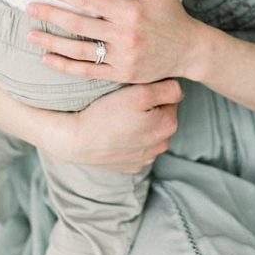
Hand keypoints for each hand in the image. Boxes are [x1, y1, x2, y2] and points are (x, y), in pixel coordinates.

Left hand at [25, 0, 202, 84]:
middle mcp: (124, 36)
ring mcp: (122, 58)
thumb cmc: (171, 14)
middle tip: (29, 8)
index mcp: (130, 11)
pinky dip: (65, 66)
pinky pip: (88, 71)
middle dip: (50, 15)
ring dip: (51, 42)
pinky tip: (48, 58)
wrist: (188, 50)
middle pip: (78, 25)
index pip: (89, 0)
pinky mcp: (121, 74)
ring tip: (30, 34)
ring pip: (78, 50)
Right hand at [46, 80, 182, 173]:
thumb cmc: (107, 113)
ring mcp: (146, 158)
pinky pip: (136, 147)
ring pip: (149, 132)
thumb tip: (179, 90)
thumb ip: (168, 88)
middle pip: (161, 116)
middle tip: (126, 104)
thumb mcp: (140, 92)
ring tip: (119, 119)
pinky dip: (129, 140)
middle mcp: (162, 145)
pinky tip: (116, 133)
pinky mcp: (130, 166)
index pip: (170, 99)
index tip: (136, 92)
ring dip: (140, 125)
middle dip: (148, 109)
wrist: (76, 140)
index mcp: (169, 125)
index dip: (153, 91)